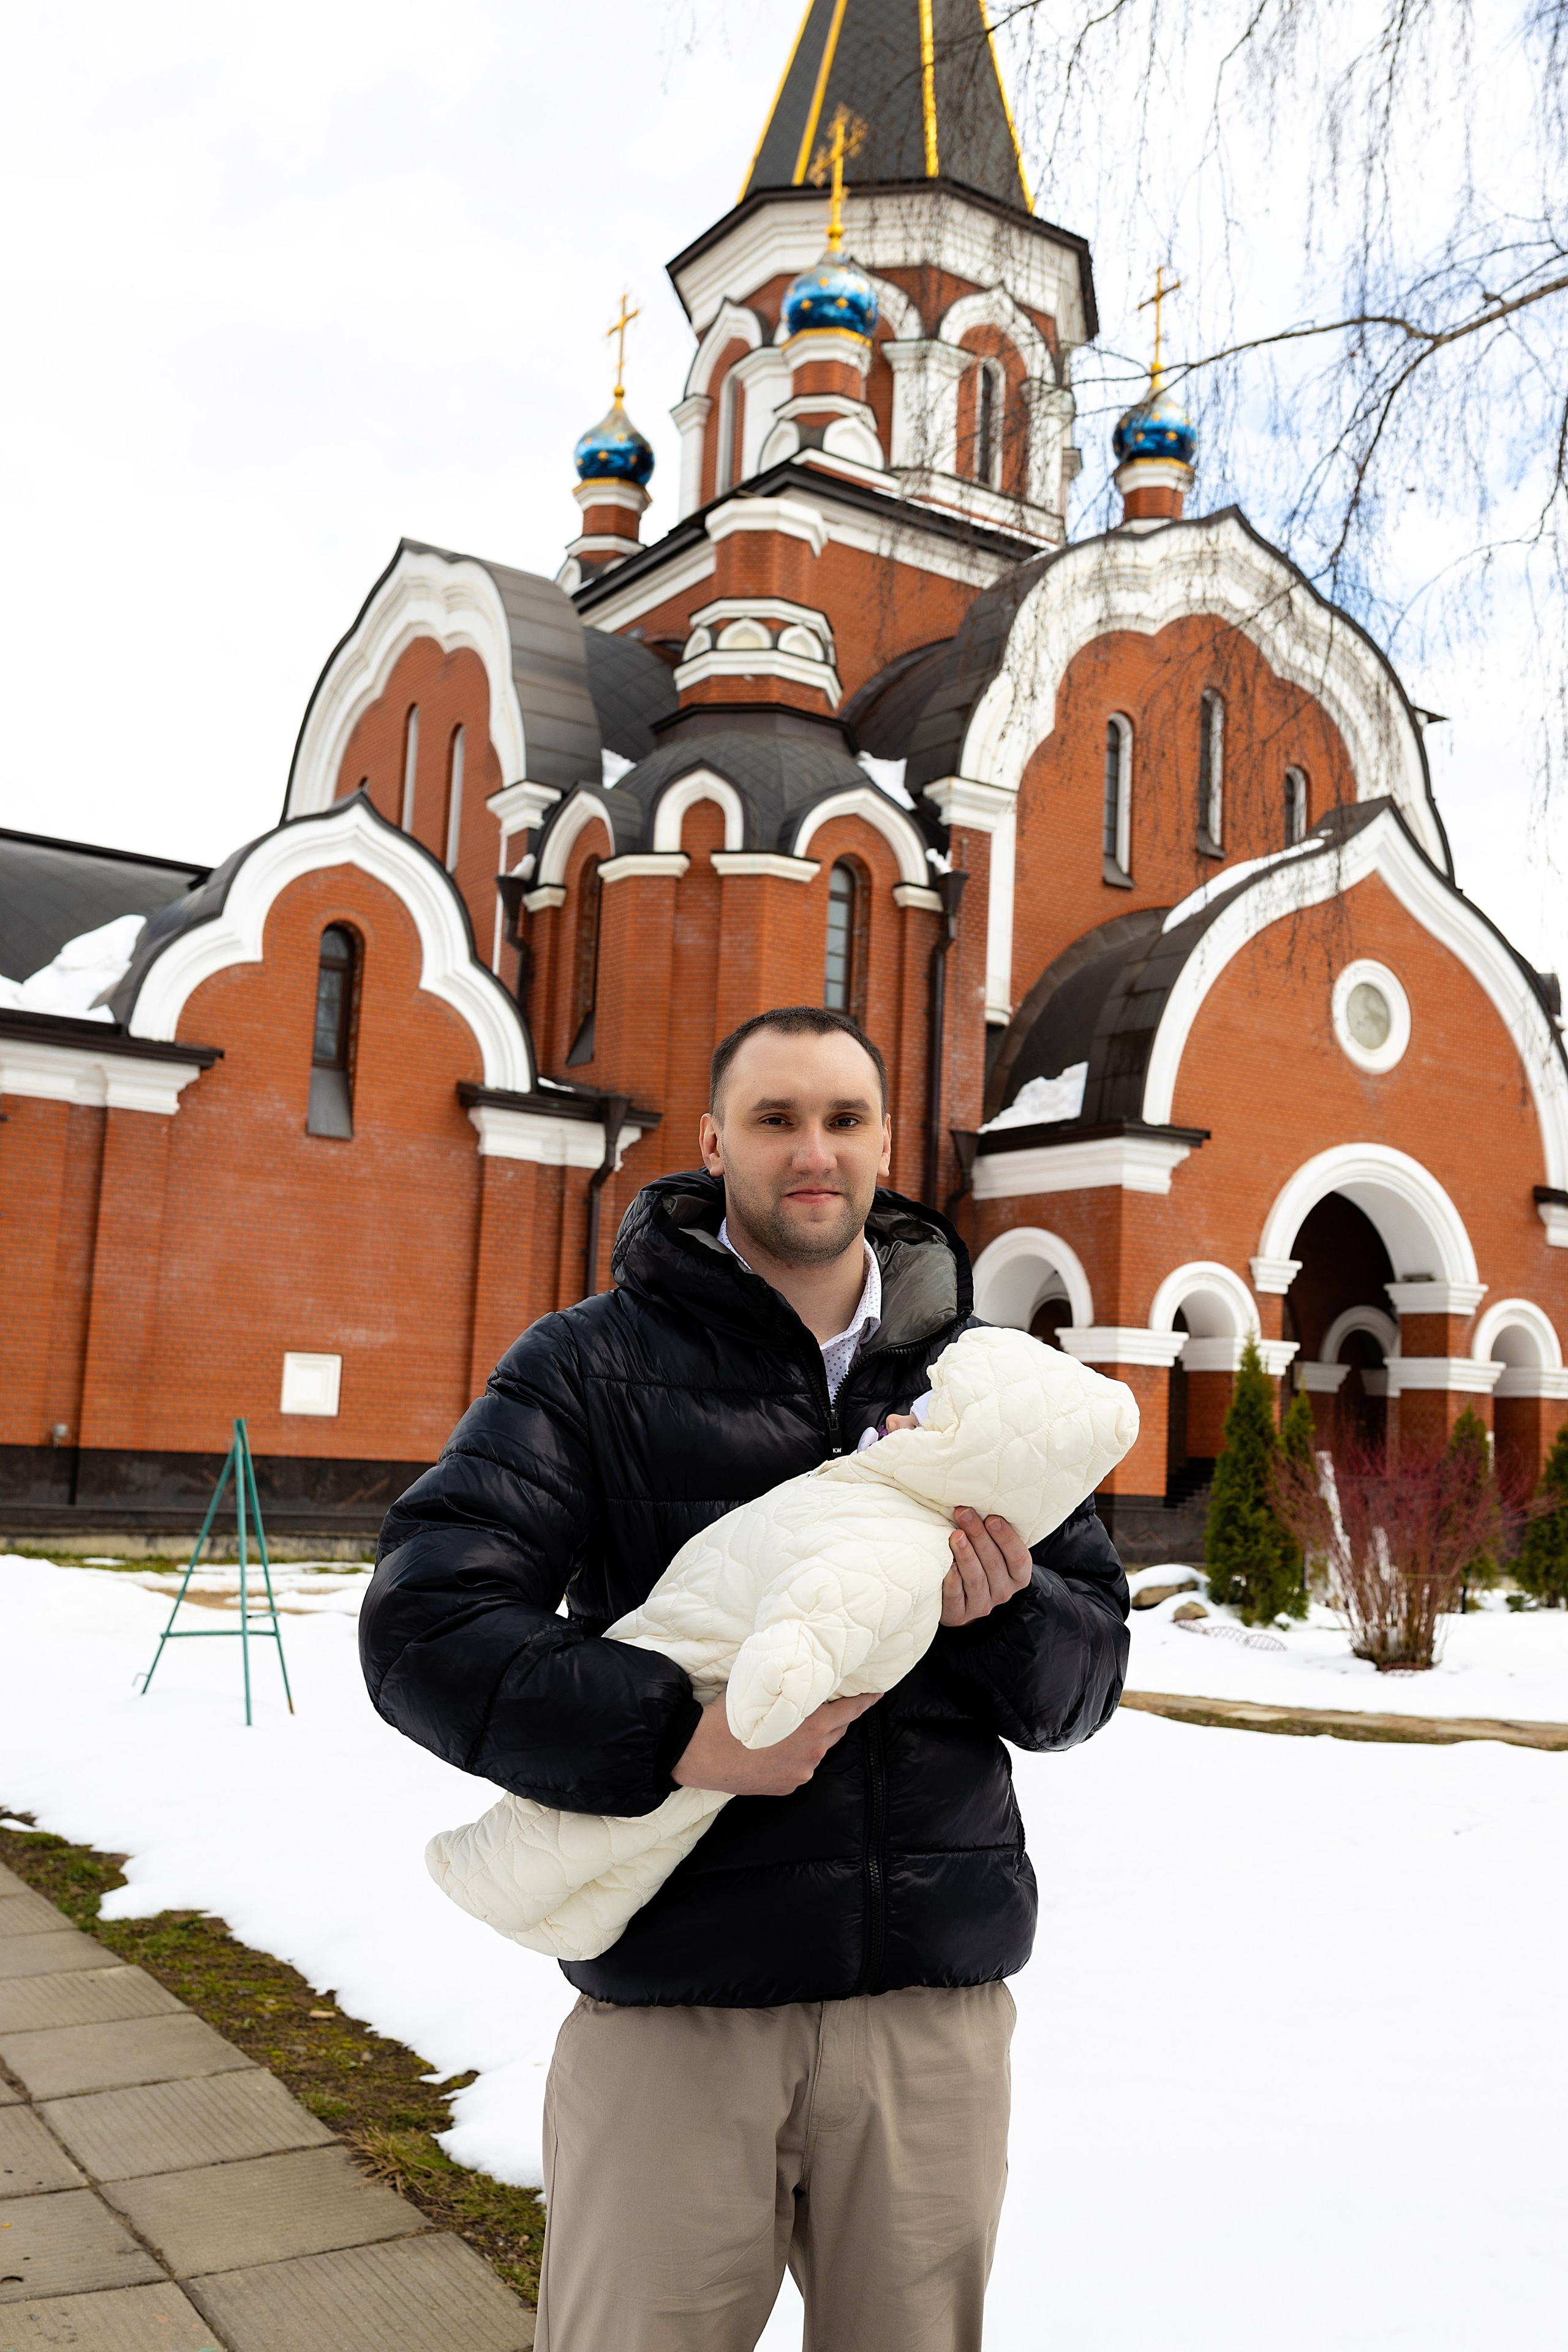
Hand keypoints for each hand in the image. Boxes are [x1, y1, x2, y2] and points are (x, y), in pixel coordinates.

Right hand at [672, 1692, 878, 1795]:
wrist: (700, 1753)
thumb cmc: (727, 1715)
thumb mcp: (762, 1691)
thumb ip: (789, 1687)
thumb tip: (801, 1675)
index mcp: (811, 1726)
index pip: (850, 1711)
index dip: (864, 1701)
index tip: (876, 1694)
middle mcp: (812, 1752)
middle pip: (835, 1730)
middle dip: (834, 1717)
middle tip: (827, 1703)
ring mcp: (801, 1772)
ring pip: (817, 1749)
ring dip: (812, 1737)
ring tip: (791, 1727)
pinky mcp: (787, 1786)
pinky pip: (800, 1766)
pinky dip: (795, 1756)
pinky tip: (775, 1749)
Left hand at [942, 1506, 1032, 1626]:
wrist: (959, 1596)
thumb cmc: (977, 1560)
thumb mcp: (991, 1548)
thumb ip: (992, 1531)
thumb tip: (977, 1501)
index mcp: (1017, 1576)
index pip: (1018, 1558)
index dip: (1006, 1538)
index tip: (992, 1518)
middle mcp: (1003, 1592)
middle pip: (994, 1564)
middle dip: (978, 1536)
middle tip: (963, 1513)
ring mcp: (982, 1605)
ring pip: (976, 1579)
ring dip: (965, 1555)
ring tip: (955, 1535)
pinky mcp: (960, 1615)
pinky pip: (957, 1599)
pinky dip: (952, 1582)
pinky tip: (948, 1566)